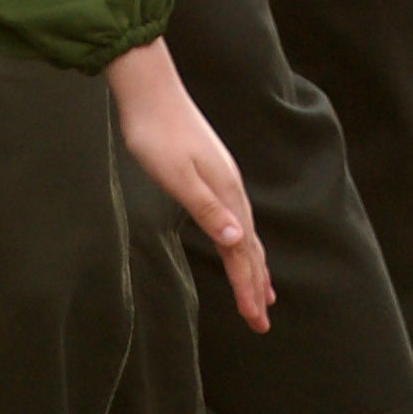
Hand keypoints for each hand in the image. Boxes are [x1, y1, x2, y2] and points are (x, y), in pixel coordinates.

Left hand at [103, 41, 271, 333]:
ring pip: (246, 233)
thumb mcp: (177, 176)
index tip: (255, 322)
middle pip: (250, 247)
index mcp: (225, 194)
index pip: (242, 252)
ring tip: (263, 293)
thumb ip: (207, 209)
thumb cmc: (156, 134)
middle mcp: (231, 189)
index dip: (248, 288)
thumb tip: (238, 242)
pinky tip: (238, 242)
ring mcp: (224, 179)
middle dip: (255, 286)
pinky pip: (236, 217)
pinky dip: (242, 242)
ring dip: (253, 266)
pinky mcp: (212, 173)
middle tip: (261, 323)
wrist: (150, 90)